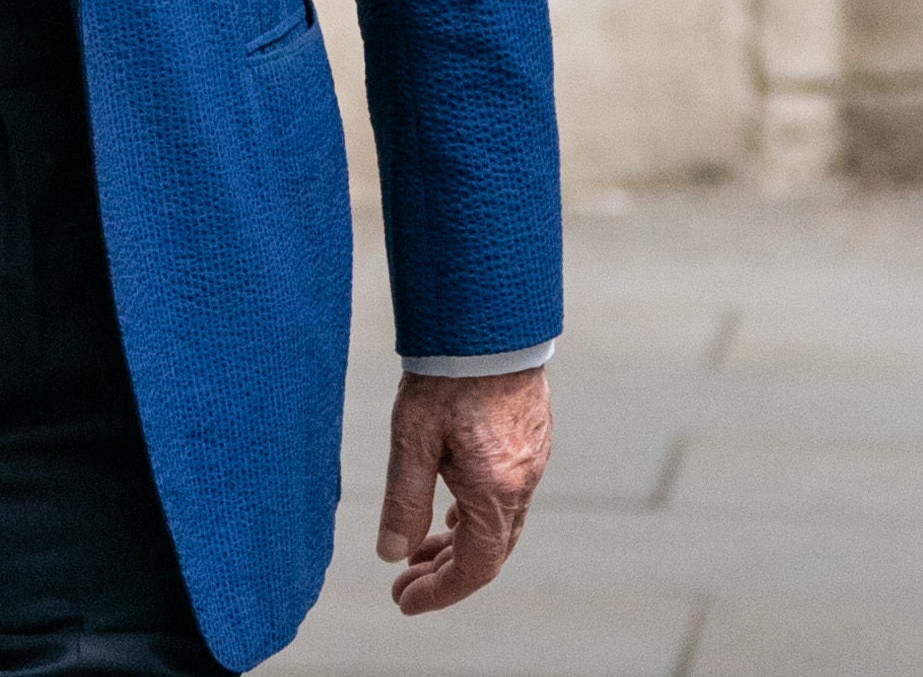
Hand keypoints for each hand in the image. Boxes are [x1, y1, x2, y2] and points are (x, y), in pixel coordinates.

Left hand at [377, 367, 550, 613]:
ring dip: (458, 543)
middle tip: (403, 582)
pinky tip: (451, 510)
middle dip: (445, 573)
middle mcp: (522, 483)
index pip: (474, 566)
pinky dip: (475, 515)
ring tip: (418, 551)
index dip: (440, 591)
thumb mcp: (412, 438)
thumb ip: (403, 500)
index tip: (404, 602)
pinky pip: (507, 496)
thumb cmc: (447, 374)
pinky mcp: (531, 440)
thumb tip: (390, 554)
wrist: (489, 320)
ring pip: (498, 524)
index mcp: (495, 490)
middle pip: (488, 551)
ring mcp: (532, 462)